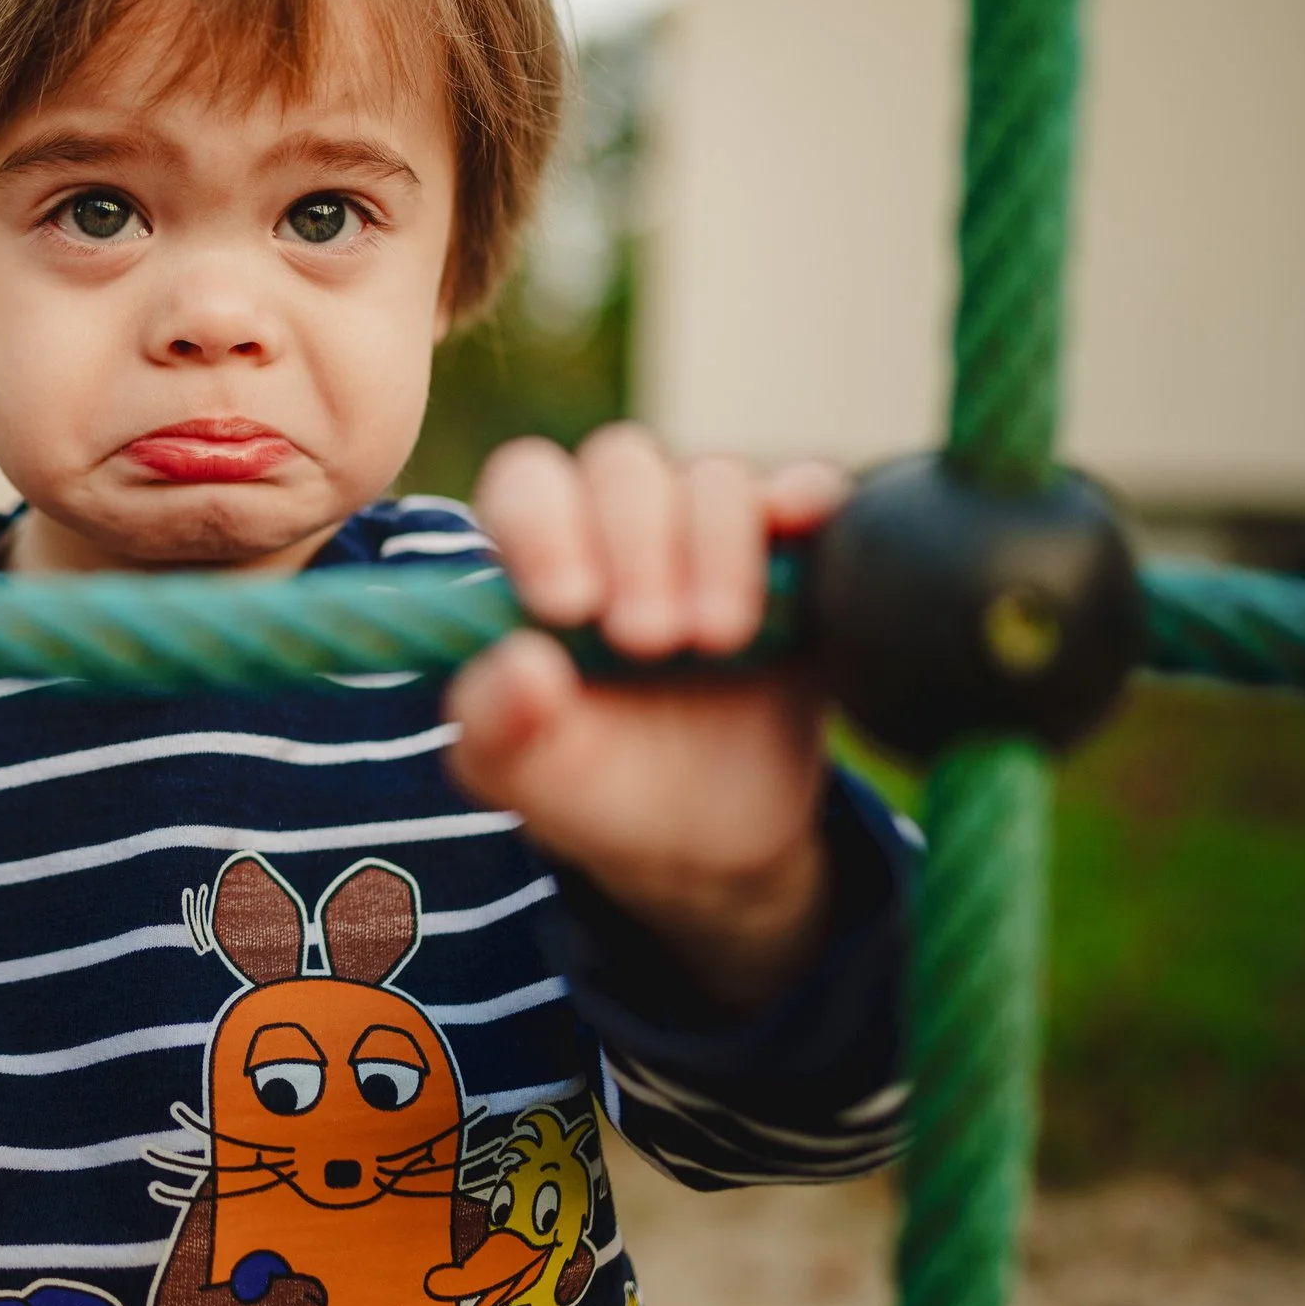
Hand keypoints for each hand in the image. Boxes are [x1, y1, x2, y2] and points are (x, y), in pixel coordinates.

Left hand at [443, 424, 849, 1009]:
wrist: (697, 841)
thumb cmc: (588, 785)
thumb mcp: (521, 774)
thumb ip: (494, 722)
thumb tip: (524, 665)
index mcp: (538, 558)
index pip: (526, 485)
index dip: (542, 525)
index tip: (567, 606)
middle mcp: (620, 527)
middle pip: (622, 465)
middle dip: (634, 544)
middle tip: (646, 639)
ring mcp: (712, 535)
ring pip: (715, 478)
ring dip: (716, 547)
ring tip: (715, 639)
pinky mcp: (798, 559)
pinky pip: (810, 493)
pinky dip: (806, 496)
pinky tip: (796, 520)